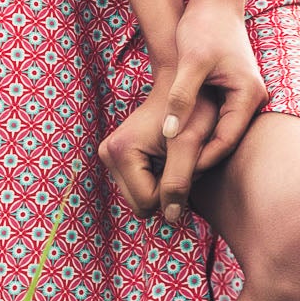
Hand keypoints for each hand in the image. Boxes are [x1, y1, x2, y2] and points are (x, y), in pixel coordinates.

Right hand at [98, 71, 221, 222]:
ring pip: (142, 197)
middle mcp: (107, 153)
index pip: (148, 201)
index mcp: (119, 151)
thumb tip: (170, 217)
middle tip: (185, 160)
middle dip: (168, 188)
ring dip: (166, 183)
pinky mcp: (119, 155)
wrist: (185, 82)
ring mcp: (111, 154)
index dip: (174, 189)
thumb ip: (179, 181)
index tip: (188, 162)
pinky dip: (161, 177)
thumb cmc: (192, 108)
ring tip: (179, 156)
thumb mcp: (189, 144)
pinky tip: (171, 155)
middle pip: (141, 203)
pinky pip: (141, 185)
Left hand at [157, 0, 267, 222]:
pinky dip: (200, 132)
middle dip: (201, 159)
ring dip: (200, 147)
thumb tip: (169, 134)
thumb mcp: (191, 62)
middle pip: (226, 142)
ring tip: (172, 165)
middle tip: (174, 179)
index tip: (176, 175)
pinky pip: (218, 122)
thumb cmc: (205, 27)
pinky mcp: (232, 93)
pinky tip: (178, 140)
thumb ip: (181, 97)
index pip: (226, 141)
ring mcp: (243, 97)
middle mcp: (251, 100)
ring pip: (221, 133)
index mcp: (248, 95)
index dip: (201, 159)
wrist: (215, 2)